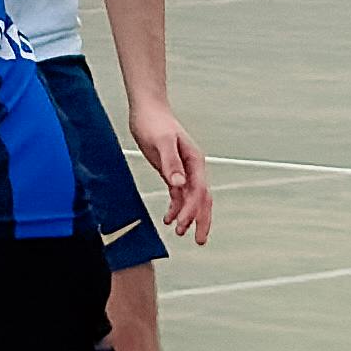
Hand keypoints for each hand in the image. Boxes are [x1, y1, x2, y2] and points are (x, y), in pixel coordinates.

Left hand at [129, 96, 217, 251]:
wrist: (148, 110)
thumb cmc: (155, 122)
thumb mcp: (161, 142)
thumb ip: (171, 163)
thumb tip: (180, 184)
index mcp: (194, 161)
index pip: (198, 192)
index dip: (192, 211)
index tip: (182, 225)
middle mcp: (193, 168)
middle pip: (202, 199)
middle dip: (201, 220)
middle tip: (199, 240)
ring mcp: (184, 170)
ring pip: (192, 199)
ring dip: (188, 216)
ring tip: (181, 233)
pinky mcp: (173, 171)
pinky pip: (179, 194)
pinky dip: (176, 207)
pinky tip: (168, 219)